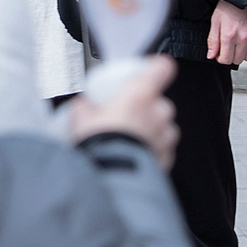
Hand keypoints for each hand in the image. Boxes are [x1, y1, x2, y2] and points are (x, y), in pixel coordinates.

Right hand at [67, 55, 179, 171]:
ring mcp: (165, 137)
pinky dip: (152, 151)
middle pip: (161, 102)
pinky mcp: (167, 159)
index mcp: (139, 95)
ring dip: (152, 131)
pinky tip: (134, 156)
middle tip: (126, 117)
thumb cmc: (98, 144)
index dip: (156, 68)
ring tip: (130, 139)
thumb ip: (86, 107)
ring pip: (165, 128)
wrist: (110, 178)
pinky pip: (162, 150)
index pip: (161, 68)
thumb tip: (84, 106)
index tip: (150, 70)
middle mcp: (157, 113)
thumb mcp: (79, 117)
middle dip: (147, 109)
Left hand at [207, 0, 246, 66]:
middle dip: (231, 55)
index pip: (225, 60)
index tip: (220, 53)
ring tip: (238, 43)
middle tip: (228, 46)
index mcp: (229, 36)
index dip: (220, 58)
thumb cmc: (228, 5)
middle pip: (237, 60)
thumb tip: (211, 55)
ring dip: (243, 53)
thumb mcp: (215, 21)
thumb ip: (213, 40)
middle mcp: (243, 38)